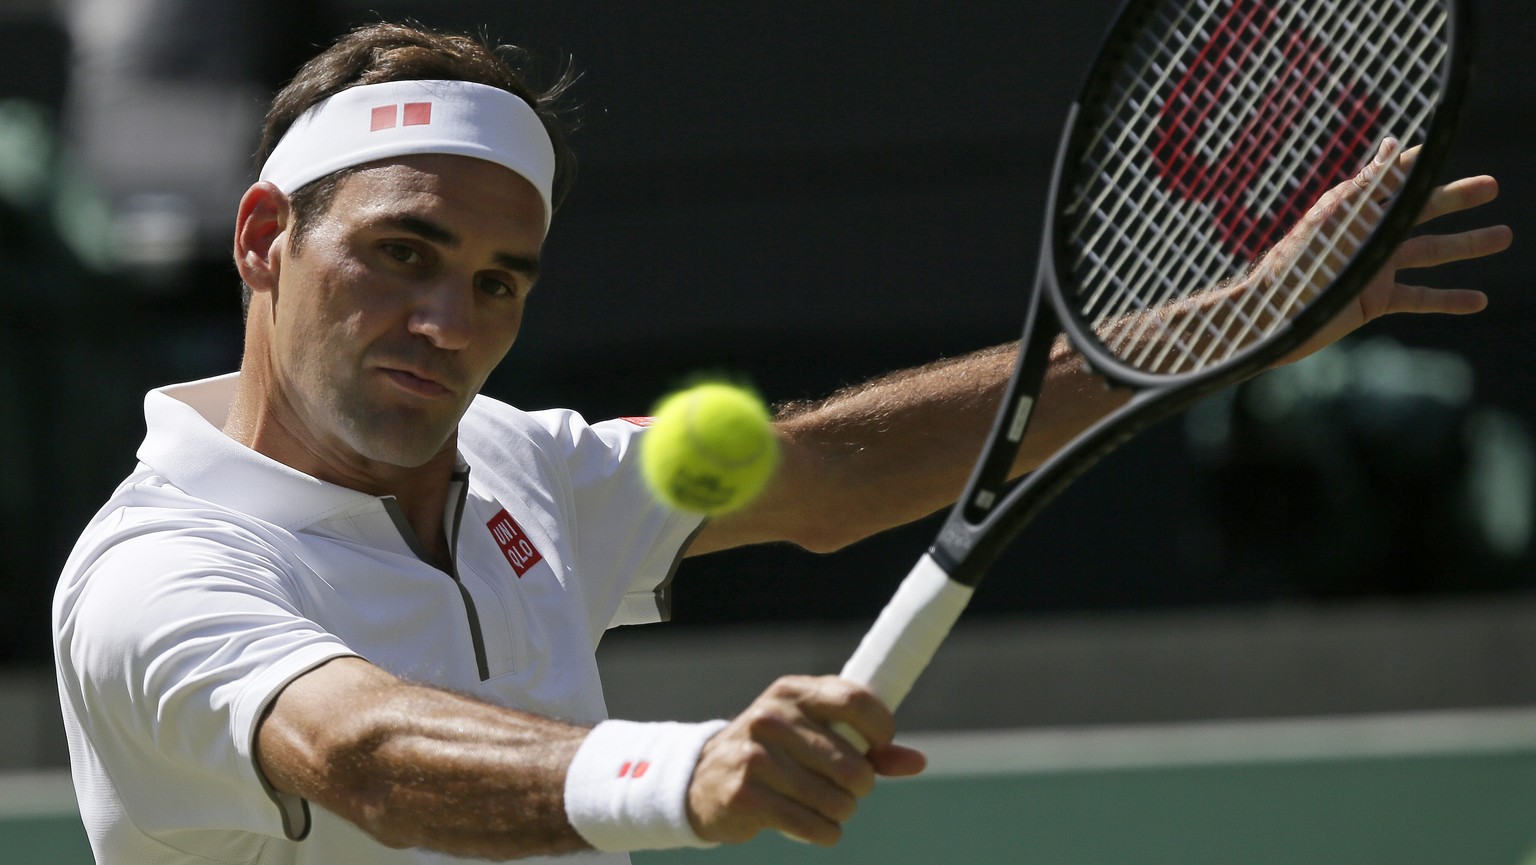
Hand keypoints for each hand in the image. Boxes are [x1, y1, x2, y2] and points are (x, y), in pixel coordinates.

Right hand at [685, 675, 924, 846]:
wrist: (703, 779)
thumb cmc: (775, 754)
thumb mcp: (814, 735)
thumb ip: (867, 746)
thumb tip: (917, 761)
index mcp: (793, 692)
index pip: (855, 699)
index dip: (881, 728)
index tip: (881, 747)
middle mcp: (772, 717)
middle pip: (852, 763)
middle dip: (861, 786)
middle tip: (849, 789)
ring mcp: (755, 755)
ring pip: (835, 799)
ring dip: (841, 812)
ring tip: (828, 807)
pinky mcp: (745, 793)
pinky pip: (811, 824)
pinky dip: (825, 833)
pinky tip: (817, 826)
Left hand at [1279, 141, 1511, 363]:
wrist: (1273, 316)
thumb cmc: (1300, 262)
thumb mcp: (1338, 218)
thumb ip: (1371, 185)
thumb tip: (1393, 144)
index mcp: (1357, 207)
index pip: (1396, 177)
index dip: (1420, 160)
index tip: (1444, 140)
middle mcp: (1370, 234)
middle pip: (1423, 210)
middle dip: (1457, 198)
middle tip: (1492, 185)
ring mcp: (1375, 267)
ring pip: (1432, 251)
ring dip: (1468, 244)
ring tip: (1505, 235)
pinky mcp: (1374, 300)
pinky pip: (1420, 297)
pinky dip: (1449, 299)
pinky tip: (1479, 300)